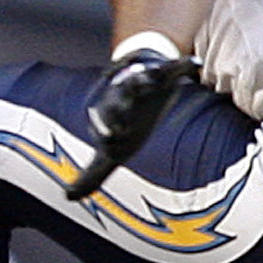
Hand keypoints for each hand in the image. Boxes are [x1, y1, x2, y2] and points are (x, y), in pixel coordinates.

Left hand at [67, 47, 198, 202]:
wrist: (135, 82)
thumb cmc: (123, 123)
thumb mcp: (110, 151)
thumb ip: (92, 175)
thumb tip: (68, 197)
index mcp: (109, 116)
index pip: (104, 123)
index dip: (107, 128)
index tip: (111, 136)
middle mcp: (123, 97)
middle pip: (118, 100)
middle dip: (120, 106)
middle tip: (128, 111)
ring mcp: (142, 82)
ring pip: (141, 79)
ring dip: (144, 79)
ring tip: (150, 81)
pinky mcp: (163, 72)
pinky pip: (174, 67)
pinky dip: (184, 65)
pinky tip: (195, 65)